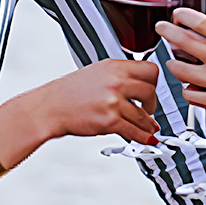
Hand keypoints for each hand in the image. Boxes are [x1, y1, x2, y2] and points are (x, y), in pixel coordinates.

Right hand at [28, 59, 161, 144]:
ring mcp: (113, 101)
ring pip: (144, 115)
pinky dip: (143, 136)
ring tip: (148, 127)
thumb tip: (140, 87)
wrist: (51, 107)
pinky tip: (146, 138)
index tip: (152, 90)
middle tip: (148, 109)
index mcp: (114, 66)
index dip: (154, 82)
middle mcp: (116, 81)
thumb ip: (119, 76)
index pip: (150, 70)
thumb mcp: (96, 73)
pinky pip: (134, 131)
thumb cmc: (69, 92)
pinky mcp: (110, 120)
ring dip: (148, 124)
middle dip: (152, 104)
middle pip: (150, 92)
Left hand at [155, 8, 205, 135]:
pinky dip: (187, 90)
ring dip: (173, 64)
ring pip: (179, 69)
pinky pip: (189, 95)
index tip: (178, 14)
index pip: (201, 23)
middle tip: (162, 29)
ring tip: (174, 61)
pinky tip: (191, 87)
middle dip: (167, 32)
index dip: (184, 15)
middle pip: (183, 41)